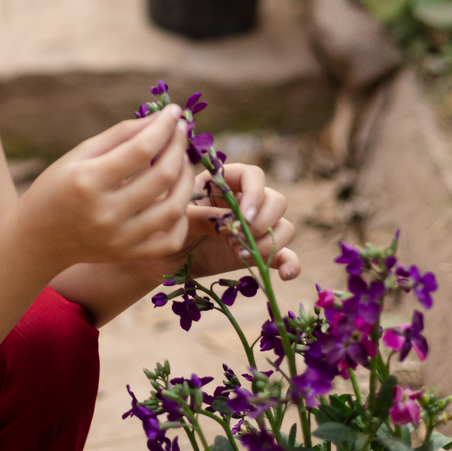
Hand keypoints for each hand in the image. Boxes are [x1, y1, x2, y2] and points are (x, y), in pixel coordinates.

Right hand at [14, 107, 196, 270]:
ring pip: (173, 208)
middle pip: (161, 176)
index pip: (141, 149)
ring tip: (182, 161)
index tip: (174, 112)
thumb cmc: (56, 187)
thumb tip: (159, 120)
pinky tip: (177, 197)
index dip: (163, 127)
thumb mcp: (79, 155)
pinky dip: (182, 217)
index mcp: (88, 181)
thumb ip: (119, 135)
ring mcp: (119, 238)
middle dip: (178, 148)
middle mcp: (105, 213)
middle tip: (181, 133)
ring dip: (186, 179)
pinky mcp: (128, 255)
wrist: (38, 238)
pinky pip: (171, 239)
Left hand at [130, 162, 297, 283]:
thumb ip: (202, 216)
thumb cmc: (164, 230)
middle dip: (262, 222)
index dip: (256, 193)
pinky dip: (291, 264)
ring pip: (284, 227)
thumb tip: (233, 220)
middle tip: (235, 239)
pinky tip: (286, 275)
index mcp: (223, 182)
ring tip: (239, 257)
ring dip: (268, 244)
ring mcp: (254, 228)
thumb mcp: (177, 219)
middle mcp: (243, 202)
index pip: (254, 175)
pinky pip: (286, 255)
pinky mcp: (258, 253)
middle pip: (276, 201)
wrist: (160, 260)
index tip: (244, 217)